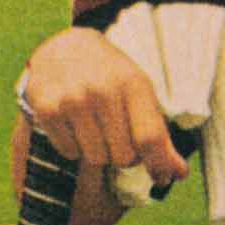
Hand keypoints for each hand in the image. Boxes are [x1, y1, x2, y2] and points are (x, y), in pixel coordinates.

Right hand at [22, 29, 188, 186]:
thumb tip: (178, 173)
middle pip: (123, 156)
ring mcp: (72, 101)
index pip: (149, 137)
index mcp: (132, 83)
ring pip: (96, 159)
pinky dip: (76, 146)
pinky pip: (70, 153)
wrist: (65, 47)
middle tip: (121, 138)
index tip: (163, 177)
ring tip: (98, 128)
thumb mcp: (140, 91)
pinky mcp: (47, 110)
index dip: (159, 164)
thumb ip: (158, 132)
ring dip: (101, 152)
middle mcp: (102, 91)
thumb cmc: (110, 74)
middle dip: (127, 155)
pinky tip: (76, 124)